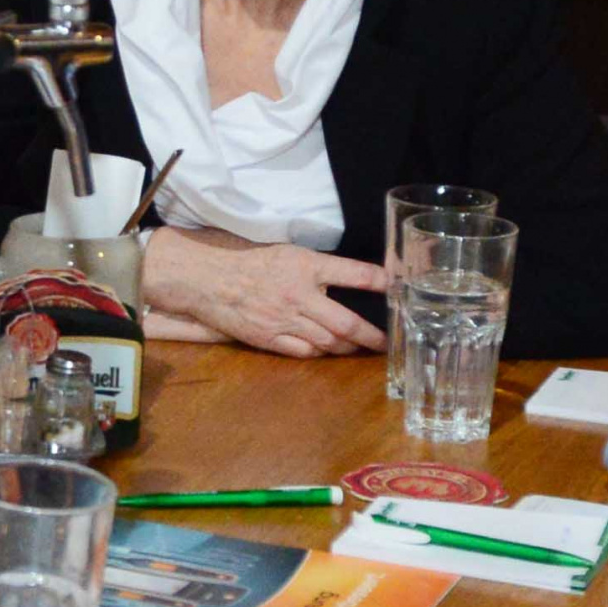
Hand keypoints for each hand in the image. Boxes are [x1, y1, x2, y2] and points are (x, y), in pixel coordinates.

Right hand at [139, 225, 387, 356]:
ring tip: (361, 349)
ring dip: (348, 347)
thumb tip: (347, 281)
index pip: (354, 273)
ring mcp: (285, 320)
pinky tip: (328, 351)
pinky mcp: (270, 338)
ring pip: (329, 341)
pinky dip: (321, 353)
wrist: (208, 279)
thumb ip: (317, 269)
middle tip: (387, 343)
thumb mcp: (288, 253)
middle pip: (346, 322)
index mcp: (306, 265)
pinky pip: (305, 351)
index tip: (399, 288)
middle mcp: (299, 294)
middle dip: (371, 336)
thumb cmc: (249, 262)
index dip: (381, 281)